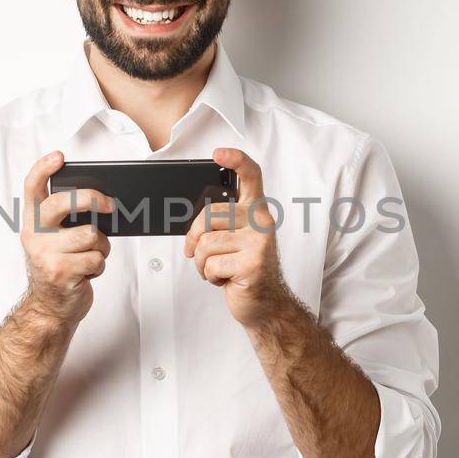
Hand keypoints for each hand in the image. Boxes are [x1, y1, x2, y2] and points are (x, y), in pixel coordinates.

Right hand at [22, 150, 112, 326]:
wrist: (49, 309)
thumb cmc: (59, 268)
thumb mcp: (54, 240)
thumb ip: (66, 220)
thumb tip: (101, 202)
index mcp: (32, 222)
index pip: (31, 188)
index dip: (43, 168)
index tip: (59, 157)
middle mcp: (34, 235)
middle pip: (64, 202)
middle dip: (92, 199)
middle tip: (110, 205)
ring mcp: (45, 255)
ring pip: (91, 234)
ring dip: (100, 247)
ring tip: (90, 256)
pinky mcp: (61, 273)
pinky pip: (96, 258)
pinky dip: (99, 265)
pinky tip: (87, 273)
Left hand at [183, 147, 292, 326]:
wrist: (265, 303)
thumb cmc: (245, 268)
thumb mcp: (236, 239)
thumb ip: (222, 222)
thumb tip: (193, 221)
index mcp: (256, 211)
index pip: (251, 176)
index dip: (236, 160)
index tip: (218, 154)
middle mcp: (262, 222)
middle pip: (209, 215)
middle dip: (195, 238)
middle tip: (201, 253)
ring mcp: (259, 242)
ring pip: (206, 243)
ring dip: (202, 263)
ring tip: (220, 269)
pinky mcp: (252, 264)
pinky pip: (211, 264)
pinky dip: (210, 277)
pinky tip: (226, 279)